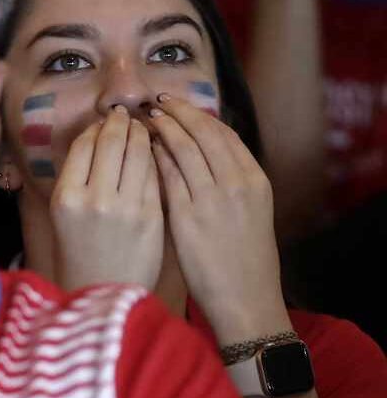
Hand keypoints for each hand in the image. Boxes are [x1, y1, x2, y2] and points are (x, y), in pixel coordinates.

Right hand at [49, 106, 164, 291]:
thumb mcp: (64, 215)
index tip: (106, 120)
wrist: (103, 294)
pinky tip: (158, 153)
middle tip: (128, 116)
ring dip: (143, 135)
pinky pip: (157, 174)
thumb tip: (97, 137)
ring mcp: (126, 208)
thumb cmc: (81, 252)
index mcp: (66, 197)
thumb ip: (77, 178)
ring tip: (145, 129)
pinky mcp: (152, 216)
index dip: (97, 127)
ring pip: (138, 153)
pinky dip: (158, 157)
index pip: (83, 146)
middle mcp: (94, 199)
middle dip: (122, 123)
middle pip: (111, 143)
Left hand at [146, 93, 289, 343]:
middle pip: (204, 133)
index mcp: (254, 180)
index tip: (180, 105)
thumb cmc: (241, 259)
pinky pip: (167, 175)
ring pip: (184, 149)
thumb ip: (229, 183)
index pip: (224, 134)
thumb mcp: (248, 212)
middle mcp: (236, 183)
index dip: (200, 116)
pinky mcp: (188, 216)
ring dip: (164, 128)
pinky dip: (155, 157)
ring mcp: (212, 198)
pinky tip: (142, 149)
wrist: (245, 297)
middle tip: (158, 100)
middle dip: (179, 113)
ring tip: (146, 118)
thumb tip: (203, 157)